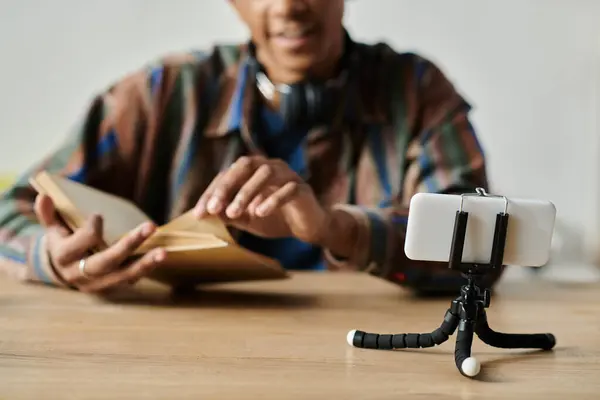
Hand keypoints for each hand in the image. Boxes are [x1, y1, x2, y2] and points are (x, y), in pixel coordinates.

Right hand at [34, 194, 165, 293]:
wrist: (61, 273)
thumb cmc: (61, 243)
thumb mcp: (52, 229)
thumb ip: (48, 214)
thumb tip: (44, 195)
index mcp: (64, 256)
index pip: (80, 244)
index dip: (91, 231)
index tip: (99, 216)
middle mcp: (81, 273)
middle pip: (106, 261)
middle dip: (129, 245)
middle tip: (151, 227)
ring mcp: (97, 283)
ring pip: (123, 275)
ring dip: (145, 263)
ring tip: (164, 252)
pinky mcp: (111, 288)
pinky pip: (130, 280)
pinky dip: (145, 270)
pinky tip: (160, 258)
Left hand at [193, 156, 329, 244]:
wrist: (308, 228)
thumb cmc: (275, 219)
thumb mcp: (246, 219)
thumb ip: (228, 214)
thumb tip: (204, 214)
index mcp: (253, 171)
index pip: (228, 175)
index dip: (212, 193)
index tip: (199, 214)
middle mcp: (270, 166)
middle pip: (245, 165)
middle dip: (227, 186)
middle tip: (214, 208)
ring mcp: (288, 175)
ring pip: (266, 173)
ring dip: (246, 192)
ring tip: (233, 213)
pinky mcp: (303, 189)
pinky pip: (287, 189)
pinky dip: (272, 199)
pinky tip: (260, 212)